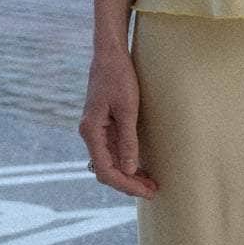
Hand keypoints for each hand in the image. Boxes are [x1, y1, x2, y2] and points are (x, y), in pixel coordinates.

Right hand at [79, 47, 157, 197]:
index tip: (146, 191)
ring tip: (150, 182)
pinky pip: (113, 150)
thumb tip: (129, 169)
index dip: (126, 184)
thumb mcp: (127, 109)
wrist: (109, 53)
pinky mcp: (104, 124)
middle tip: (153, 190)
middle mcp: (90, 133)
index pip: (105, 170)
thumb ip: (127, 140)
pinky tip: (141, 166)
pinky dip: (127, 161)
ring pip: (110, 162)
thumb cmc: (118, 77)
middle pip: (106, 170)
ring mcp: (96, 130)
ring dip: (129, 174)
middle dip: (128, 183)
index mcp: (91, 131)